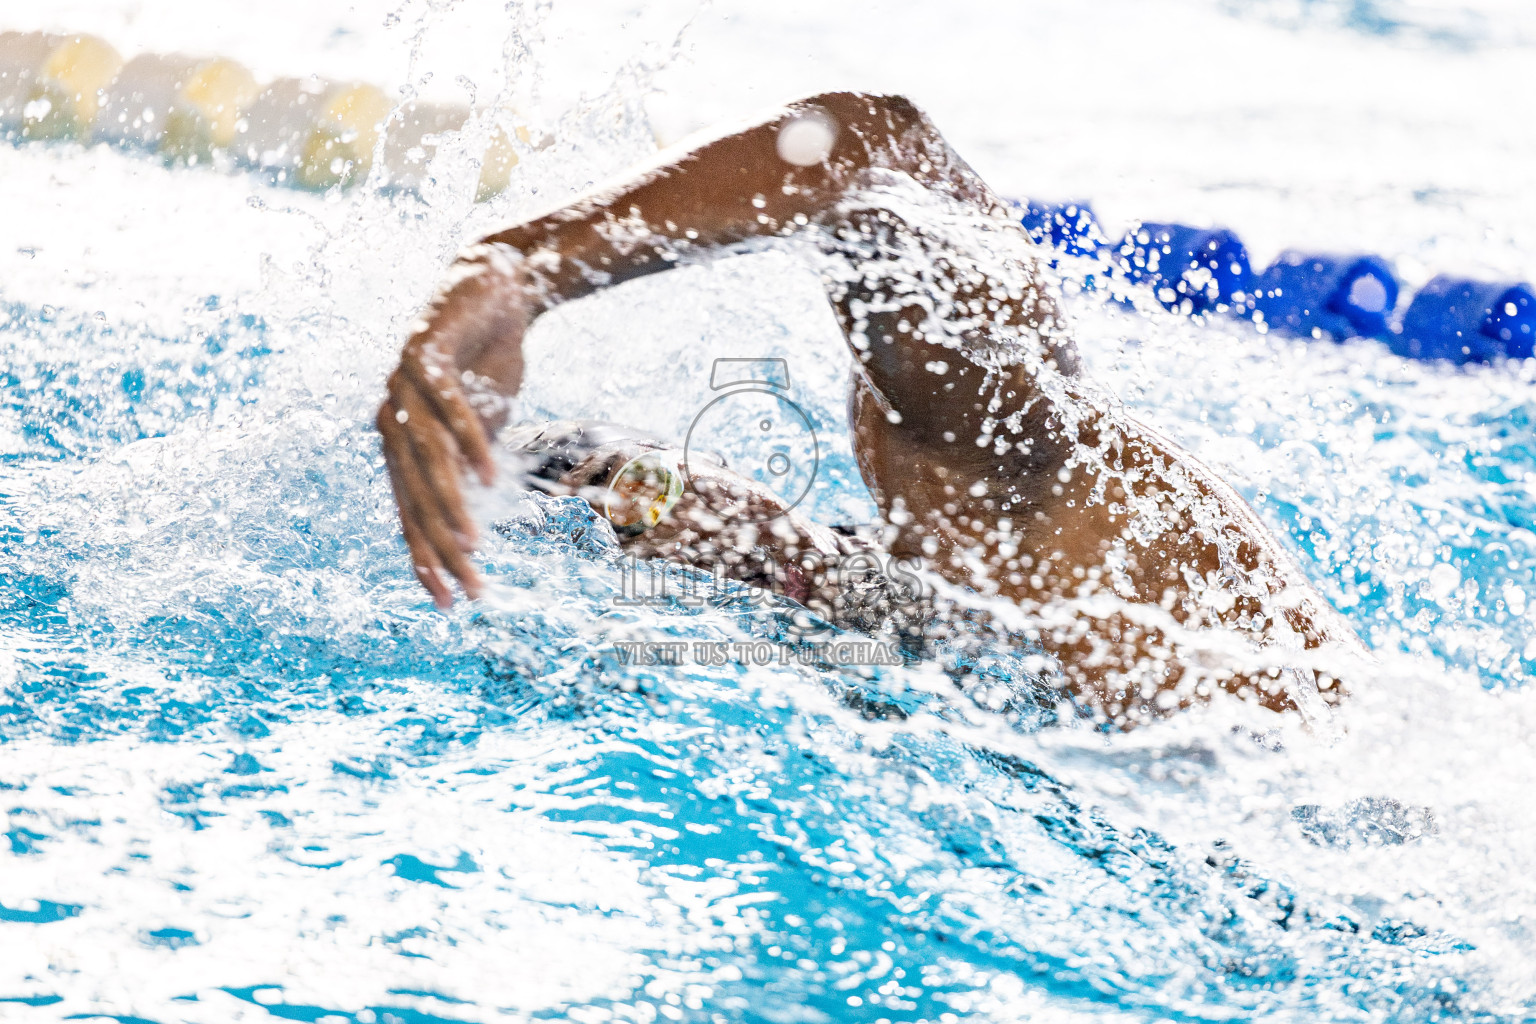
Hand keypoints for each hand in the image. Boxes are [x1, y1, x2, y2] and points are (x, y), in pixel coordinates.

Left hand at [376, 254, 533, 606]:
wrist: (493, 284)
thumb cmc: (487, 360)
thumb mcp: (482, 425)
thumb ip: (470, 466)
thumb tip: (475, 516)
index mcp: (401, 442)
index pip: (410, 513)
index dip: (428, 559)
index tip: (450, 603)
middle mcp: (391, 418)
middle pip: (416, 497)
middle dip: (442, 548)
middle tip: (470, 589)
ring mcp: (402, 384)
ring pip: (427, 460)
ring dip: (450, 504)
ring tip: (474, 544)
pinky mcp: (423, 352)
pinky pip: (449, 407)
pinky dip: (468, 441)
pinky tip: (488, 474)